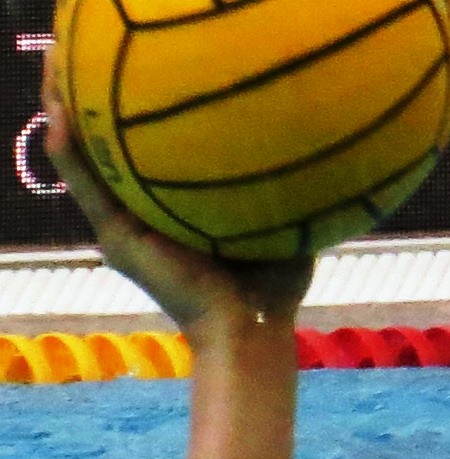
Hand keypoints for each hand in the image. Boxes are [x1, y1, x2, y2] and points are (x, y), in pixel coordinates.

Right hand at [36, 70, 312, 334]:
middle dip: (92, 100)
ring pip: (84, 159)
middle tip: (79, 56)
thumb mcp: (281, 221)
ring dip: (65, 114)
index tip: (140, 69)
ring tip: (54, 71)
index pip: (148, 149)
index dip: (136, 110)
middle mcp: (142, 212)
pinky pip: (85, 186)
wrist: (250, 326)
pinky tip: (59, 117)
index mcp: (174, 206)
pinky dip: (69, 152)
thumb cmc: (275, 283)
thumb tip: (309, 141)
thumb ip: (282, 183)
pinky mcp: (116, 237)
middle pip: (107, 145)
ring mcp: (123, 224)